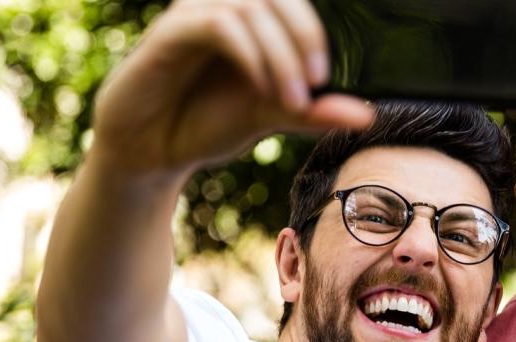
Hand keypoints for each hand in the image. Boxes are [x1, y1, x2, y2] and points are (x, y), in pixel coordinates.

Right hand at [88, 0, 373, 176]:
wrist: (149, 152)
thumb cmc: (204, 124)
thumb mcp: (268, 116)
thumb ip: (312, 112)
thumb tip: (366, 116)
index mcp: (248, 21)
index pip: (291, 3)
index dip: (314, 31)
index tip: (326, 78)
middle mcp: (221, 9)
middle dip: (304, 36)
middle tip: (316, 82)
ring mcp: (194, 16)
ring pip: (250, 8)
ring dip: (280, 53)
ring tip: (292, 97)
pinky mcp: (170, 32)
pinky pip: (217, 24)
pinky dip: (248, 53)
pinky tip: (260, 85)